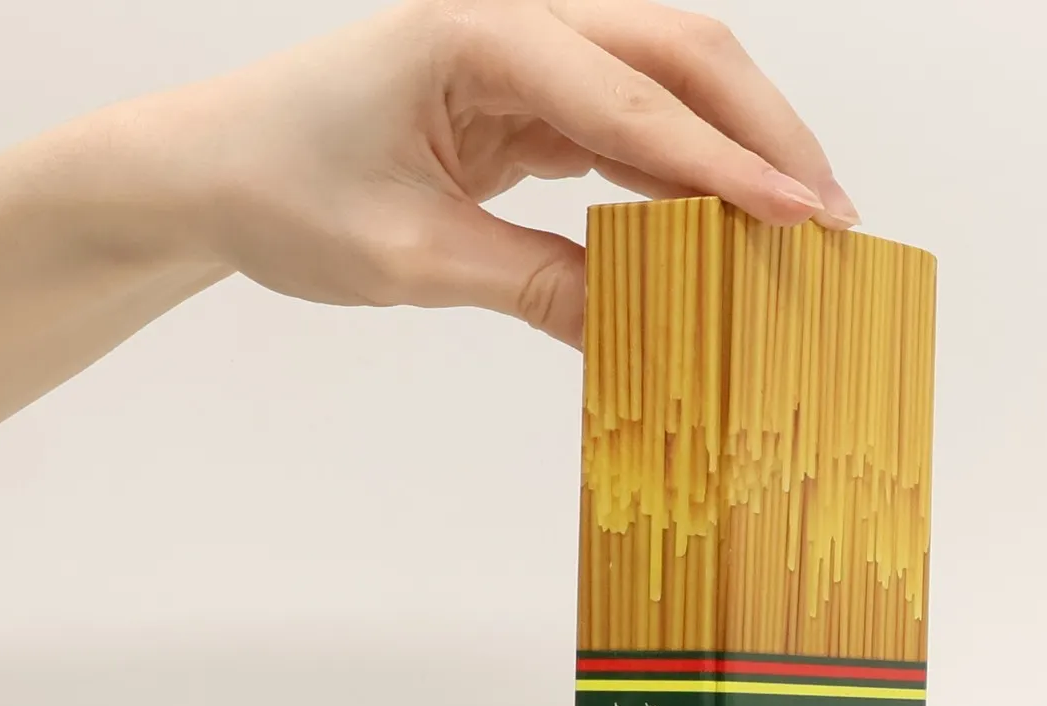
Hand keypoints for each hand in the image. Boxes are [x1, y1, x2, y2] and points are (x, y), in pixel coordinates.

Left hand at [116, 0, 858, 344]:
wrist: (211, 167)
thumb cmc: (284, 191)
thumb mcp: (411, 258)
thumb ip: (531, 285)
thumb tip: (637, 332)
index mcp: (476, 28)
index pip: (631, 101)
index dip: (725, 165)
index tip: (803, 217)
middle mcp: (514, 15)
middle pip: (679, 52)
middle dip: (765, 132)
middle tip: (835, 220)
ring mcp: (526, 48)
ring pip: (668, 77)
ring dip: (739, 144)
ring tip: (802, 224)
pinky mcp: (528, 91)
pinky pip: (631, 120)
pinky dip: (686, 168)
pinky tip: (725, 222)